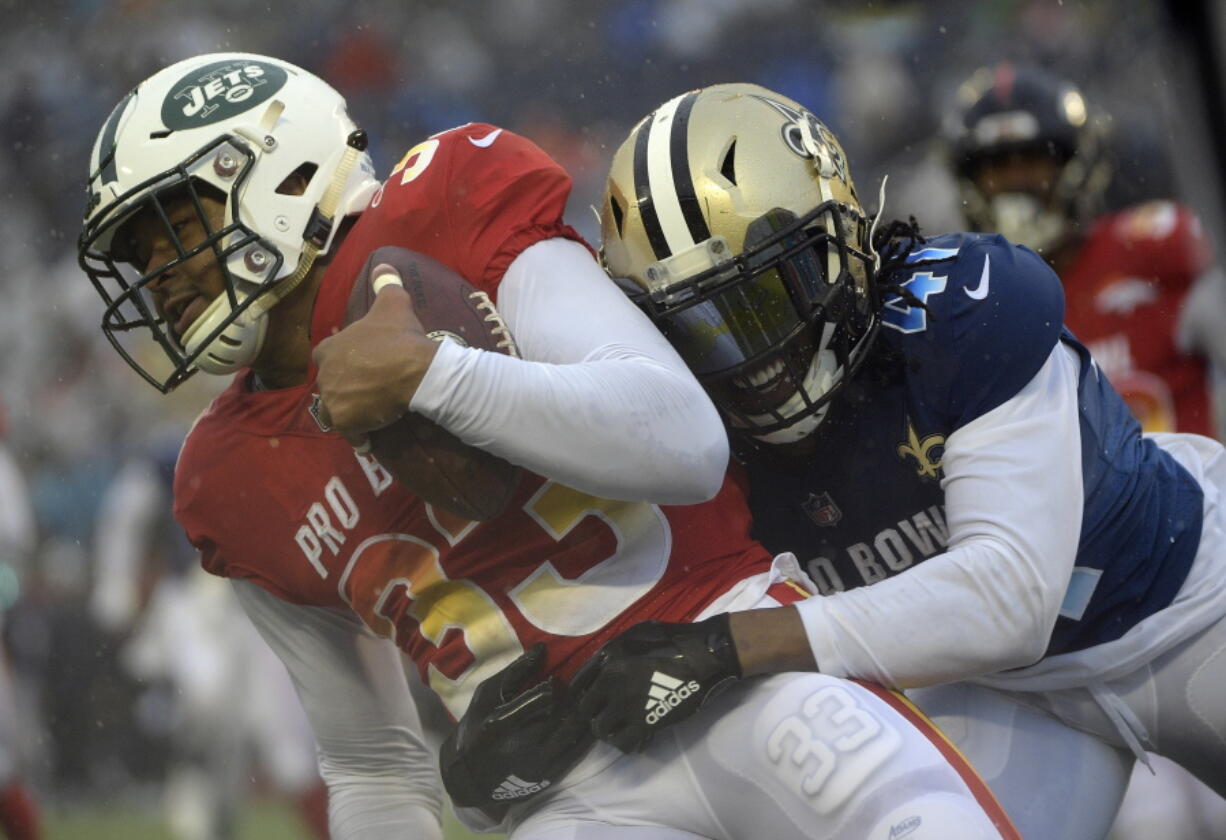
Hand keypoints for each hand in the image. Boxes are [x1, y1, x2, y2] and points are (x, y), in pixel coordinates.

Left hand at [312, 264, 438, 441]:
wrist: (414, 369)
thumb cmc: (400, 336)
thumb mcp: (393, 303)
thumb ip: (385, 283)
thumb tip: (384, 264)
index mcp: (328, 349)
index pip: (326, 356)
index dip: (343, 361)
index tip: (361, 365)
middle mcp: (324, 375)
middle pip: (331, 385)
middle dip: (345, 388)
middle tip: (369, 390)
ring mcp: (332, 401)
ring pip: (336, 411)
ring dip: (349, 412)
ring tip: (370, 413)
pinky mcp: (345, 423)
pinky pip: (350, 434)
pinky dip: (359, 436)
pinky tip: (371, 437)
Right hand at [440, 644, 592, 810]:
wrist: (472, 779)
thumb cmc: (476, 728)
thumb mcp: (485, 696)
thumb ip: (514, 673)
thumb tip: (542, 648)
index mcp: (501, 724)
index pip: (540, 699)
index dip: (557, 683)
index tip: (565, 671)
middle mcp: (522, 746)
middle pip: (563, 713)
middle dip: (582, 689)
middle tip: (598, 669)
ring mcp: (539, 763)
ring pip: (575, 730)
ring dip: (589, 707)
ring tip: (600, 686)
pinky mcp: (551, 774)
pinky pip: (579, 749)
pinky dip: (589, 728)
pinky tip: (595, 712)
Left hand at [569, 614, 741, 753]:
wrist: (704, 657)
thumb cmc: (672, 641)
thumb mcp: (635, 635)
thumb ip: (614, 652)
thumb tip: (600, 666)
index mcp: (607, 660)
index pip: (578, 685)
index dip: (582, 694)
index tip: (590, 699)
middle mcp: (611, 683)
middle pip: (586, 709)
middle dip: (594, 713)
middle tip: (606, 714)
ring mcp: (627, 705)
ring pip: (601, 730)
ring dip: (608, 730)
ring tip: (620, 727)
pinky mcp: (645, 723)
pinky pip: (623, 743)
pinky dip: (626, 743)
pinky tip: (635, 736)